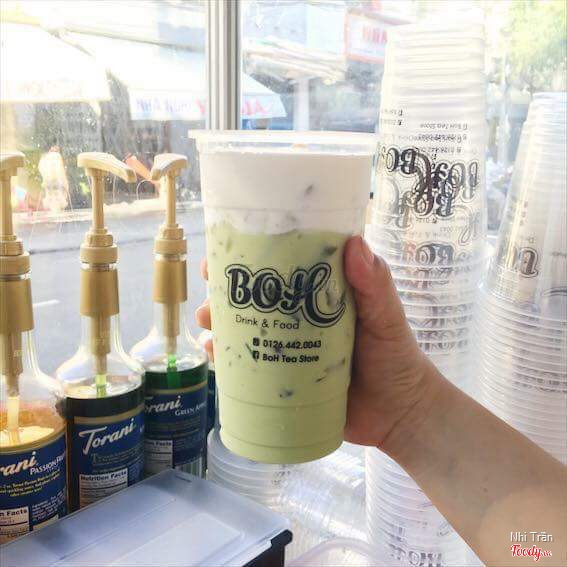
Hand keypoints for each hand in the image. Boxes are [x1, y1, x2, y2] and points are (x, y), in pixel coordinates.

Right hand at [195, 235, 433, 449]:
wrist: (399, 415)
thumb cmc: (395, 357)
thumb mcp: (386, 317)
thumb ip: (375, 285)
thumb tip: (355, 244)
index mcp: (319, 297)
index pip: (282, 268)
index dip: (251, 256)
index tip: (227, 250)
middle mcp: (299, 319)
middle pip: (254, 300)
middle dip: (225, 294)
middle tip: (212, 298)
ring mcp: (289, 350)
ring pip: (246, 331)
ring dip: (220, 324)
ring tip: (208, 325)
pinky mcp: (285, 381)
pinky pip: (249, 368)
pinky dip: (228, 360)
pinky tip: (214, 356)